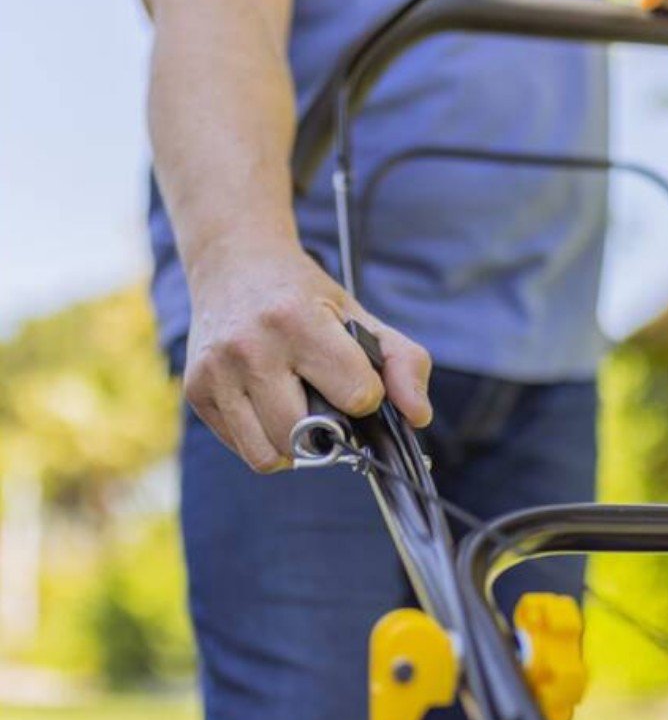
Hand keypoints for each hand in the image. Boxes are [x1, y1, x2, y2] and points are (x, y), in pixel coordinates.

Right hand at [183, 244, 432, 472]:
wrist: (233, 264)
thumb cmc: (302, 296)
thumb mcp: (358, 315)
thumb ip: (403, 362)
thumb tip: (419, 416)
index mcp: (298, 322)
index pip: (356, 395)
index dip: (366, 397)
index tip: (358, 384)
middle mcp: (251, 347)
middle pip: (304, 436)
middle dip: (328, 432)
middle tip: (329, 408)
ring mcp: (217, 371)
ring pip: (269, 455)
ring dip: (294, 446)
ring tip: (300, 413)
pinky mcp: (196, 391)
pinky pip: (243, 448)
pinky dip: (265, 440)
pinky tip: (269, 406)